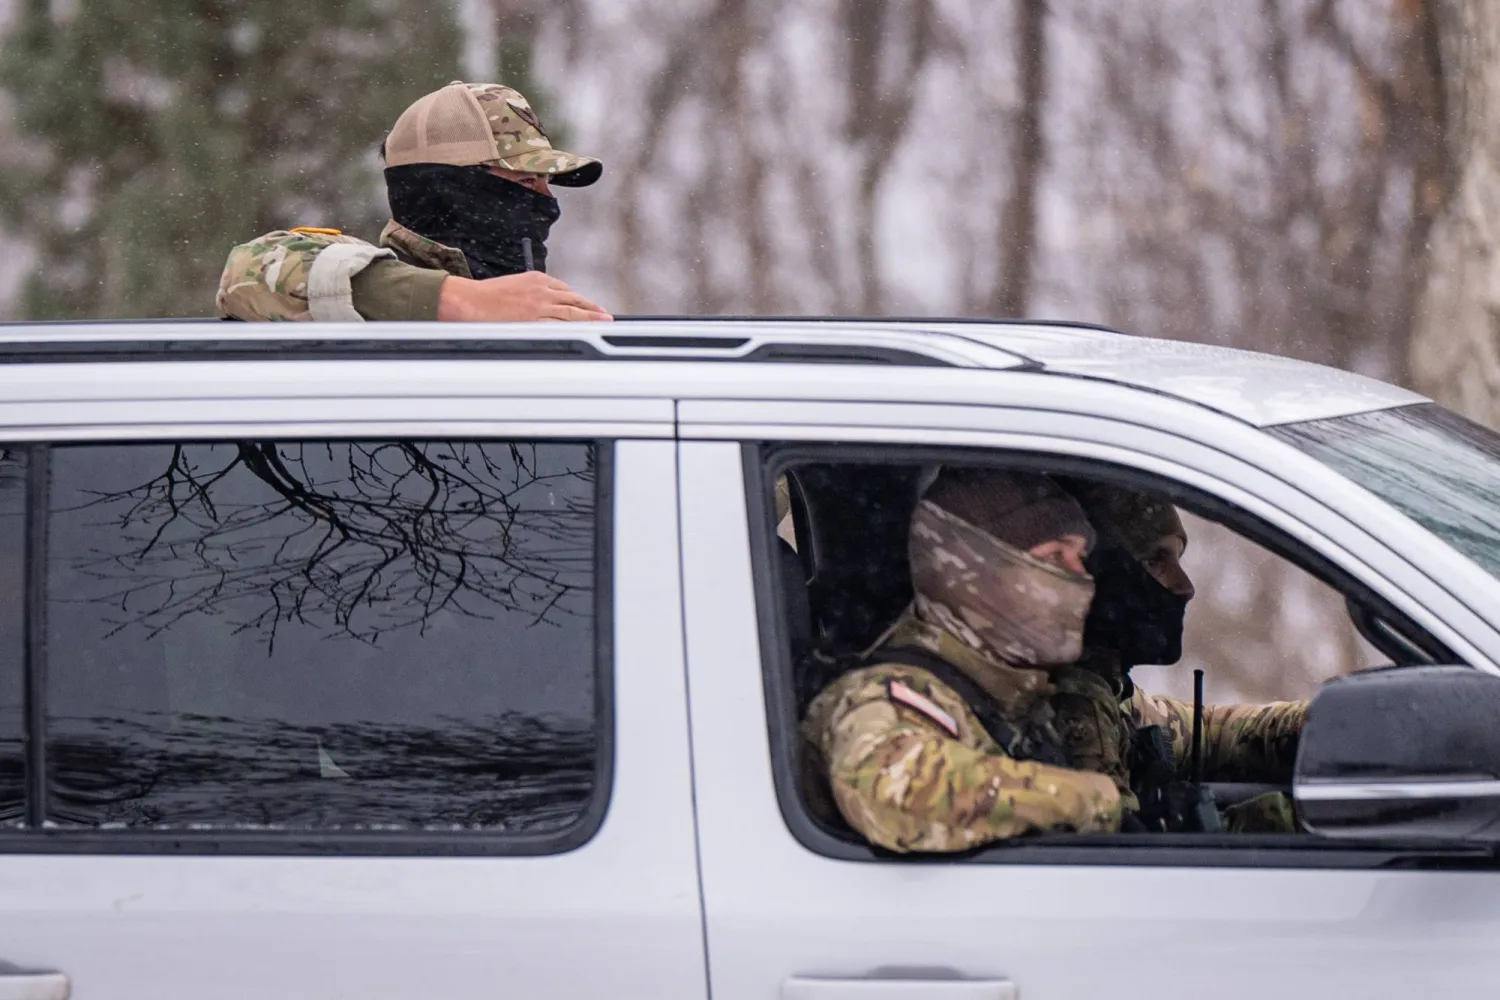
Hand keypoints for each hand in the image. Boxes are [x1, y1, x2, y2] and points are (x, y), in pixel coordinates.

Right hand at [437, 272, 612, 322]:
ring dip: (590, 319)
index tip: (590, 307)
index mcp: (537, 279)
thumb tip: (544, 306)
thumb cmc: (484, 296)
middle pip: (575, 301)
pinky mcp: (533, 321)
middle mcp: (542, 291)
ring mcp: (539, 307)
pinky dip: (574, 330)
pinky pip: (559, 327)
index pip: (566, 291)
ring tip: (604, 324)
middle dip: (592, 309)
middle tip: (606, 316)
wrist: (467, 301)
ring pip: (572, 313)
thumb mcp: (514, 285)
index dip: (581, 301)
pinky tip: (584, 335)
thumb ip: (531, 293)